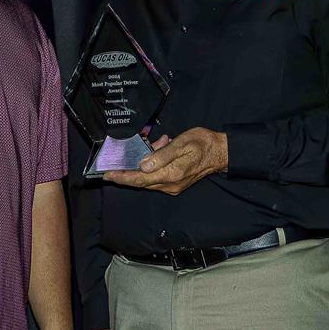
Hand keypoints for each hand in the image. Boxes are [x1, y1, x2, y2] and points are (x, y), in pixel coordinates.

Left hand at [103, 127, 227, 194]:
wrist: (221, 152)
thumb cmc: (203, 144)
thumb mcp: (182, 144)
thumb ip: (162, 155)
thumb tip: (143, 165)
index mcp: (171, 174)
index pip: (140, 179)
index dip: (122, 177)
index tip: (107, 174)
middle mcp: (170, 184)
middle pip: (140, 182)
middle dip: (126, 172)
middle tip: (114, 161)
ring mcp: (172, 185)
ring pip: (147, 178)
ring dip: (141, 165)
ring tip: (147, 144)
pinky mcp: (174, 183)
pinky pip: (156, 176)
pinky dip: (151, 164)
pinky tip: (156, 148)